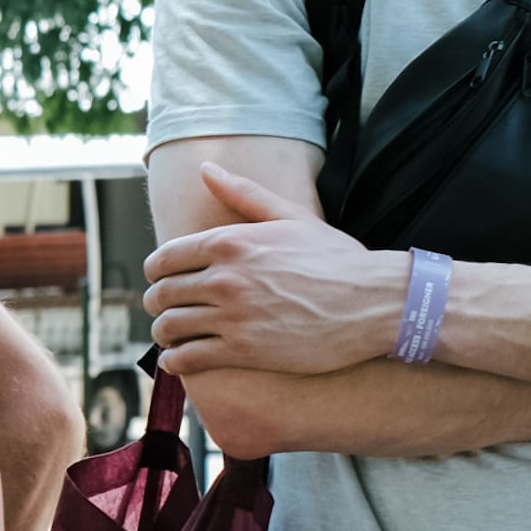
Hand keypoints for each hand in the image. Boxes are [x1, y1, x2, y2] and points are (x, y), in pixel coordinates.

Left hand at [139, 164, 402, 375]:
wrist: (374, 302)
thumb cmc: (336, 258)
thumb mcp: (290, 216)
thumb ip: (242, 193)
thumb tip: (206, 168)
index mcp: (230, 242)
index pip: (164, 259)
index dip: (156, 272)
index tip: (161, 280)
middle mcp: (225, 278)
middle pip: (162, 293)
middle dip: (158, 302)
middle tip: (165, 309)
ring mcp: (233, 315)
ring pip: (169, 327)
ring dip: (164, 333)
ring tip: (171, 336)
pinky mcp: (245, 350)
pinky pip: (189, 359)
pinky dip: (176, 361)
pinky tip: (180, 360)